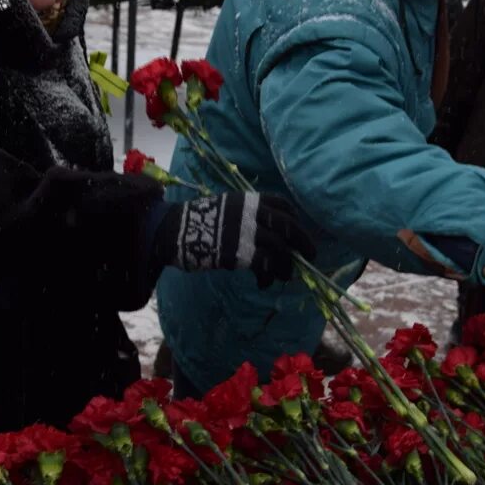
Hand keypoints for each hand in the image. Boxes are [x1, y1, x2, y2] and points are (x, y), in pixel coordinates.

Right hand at [169, 193, 315, 287]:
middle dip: (304, 242)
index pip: (282, 205)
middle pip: (289, 227)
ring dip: (287, 266)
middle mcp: (252, 213)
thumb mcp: (225, 207)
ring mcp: (247, 232)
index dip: (295, 218)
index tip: (297, 231)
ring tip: (285, 276)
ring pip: (281, 250)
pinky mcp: (241, 253)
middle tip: (312, 256)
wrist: (173, 231)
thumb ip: (246, 215)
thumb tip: (266, 234)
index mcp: (249, 200)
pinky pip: (266, 266)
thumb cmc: (196, 221)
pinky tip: (263, 283)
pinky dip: (269, 277)